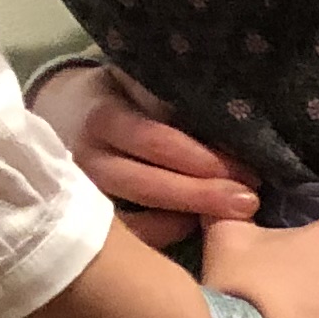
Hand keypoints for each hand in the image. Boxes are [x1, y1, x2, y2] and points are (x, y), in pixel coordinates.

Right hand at [35, 64, 258, 248]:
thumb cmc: (125, 95)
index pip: (153, 140)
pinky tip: (195, 227)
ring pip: (132, 216)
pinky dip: (162, 234)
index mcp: (103, 117)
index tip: (245, 168)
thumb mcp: (141, 81)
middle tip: (248, 201)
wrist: (69, 113)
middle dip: (201, 194)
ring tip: (233, 220)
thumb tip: (230, 114)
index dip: (200, 157)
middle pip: (143, 184)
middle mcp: (87, 157)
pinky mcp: (89, 215)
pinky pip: (127, 236)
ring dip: (185, 218)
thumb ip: (172, 95)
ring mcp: (83, 191)